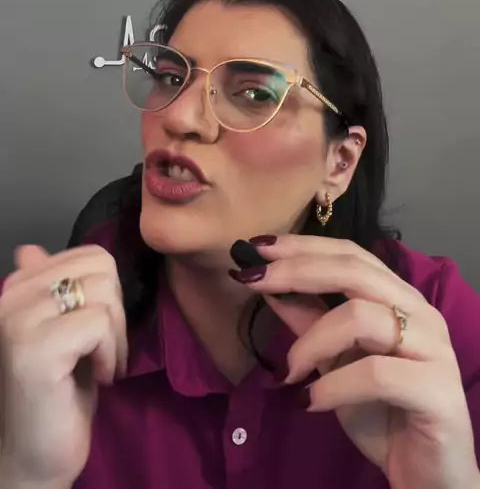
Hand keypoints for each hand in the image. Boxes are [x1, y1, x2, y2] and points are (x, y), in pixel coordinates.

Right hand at [0, 245, 127, 487]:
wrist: (33, 459)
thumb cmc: (56, 394)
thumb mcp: (62, 332)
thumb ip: (53, 288)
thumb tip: (30, 250)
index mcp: (16, 286)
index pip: (90, 255)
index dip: (109, 294)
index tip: (100, 333)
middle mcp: (11, 296)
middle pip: (101, 267)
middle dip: (116, 311)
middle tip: (106, 350)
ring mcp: (19, 321)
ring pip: (103, 292)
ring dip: (116, 335)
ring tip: (102, 364)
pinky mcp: (35, 349)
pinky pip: (98, 324)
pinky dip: (111, 353)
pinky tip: (100, 378)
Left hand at [229, 234, 477, 488]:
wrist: (427, 476)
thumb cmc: (383, 414)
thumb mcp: (334, 364)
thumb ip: (309, 322)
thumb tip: (268, 286)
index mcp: (399, 298)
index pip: (350, 254)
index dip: (302, 247)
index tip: (256, 248)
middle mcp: (420, 312)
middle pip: (354, 271)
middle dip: (296, 271)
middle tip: (253, 281)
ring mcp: (433, 348)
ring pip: (360, 316)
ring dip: (311, 341)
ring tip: (288, 371)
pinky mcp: (437, 389)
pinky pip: (375, 373)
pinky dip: (333, 386)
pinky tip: (311, 402)